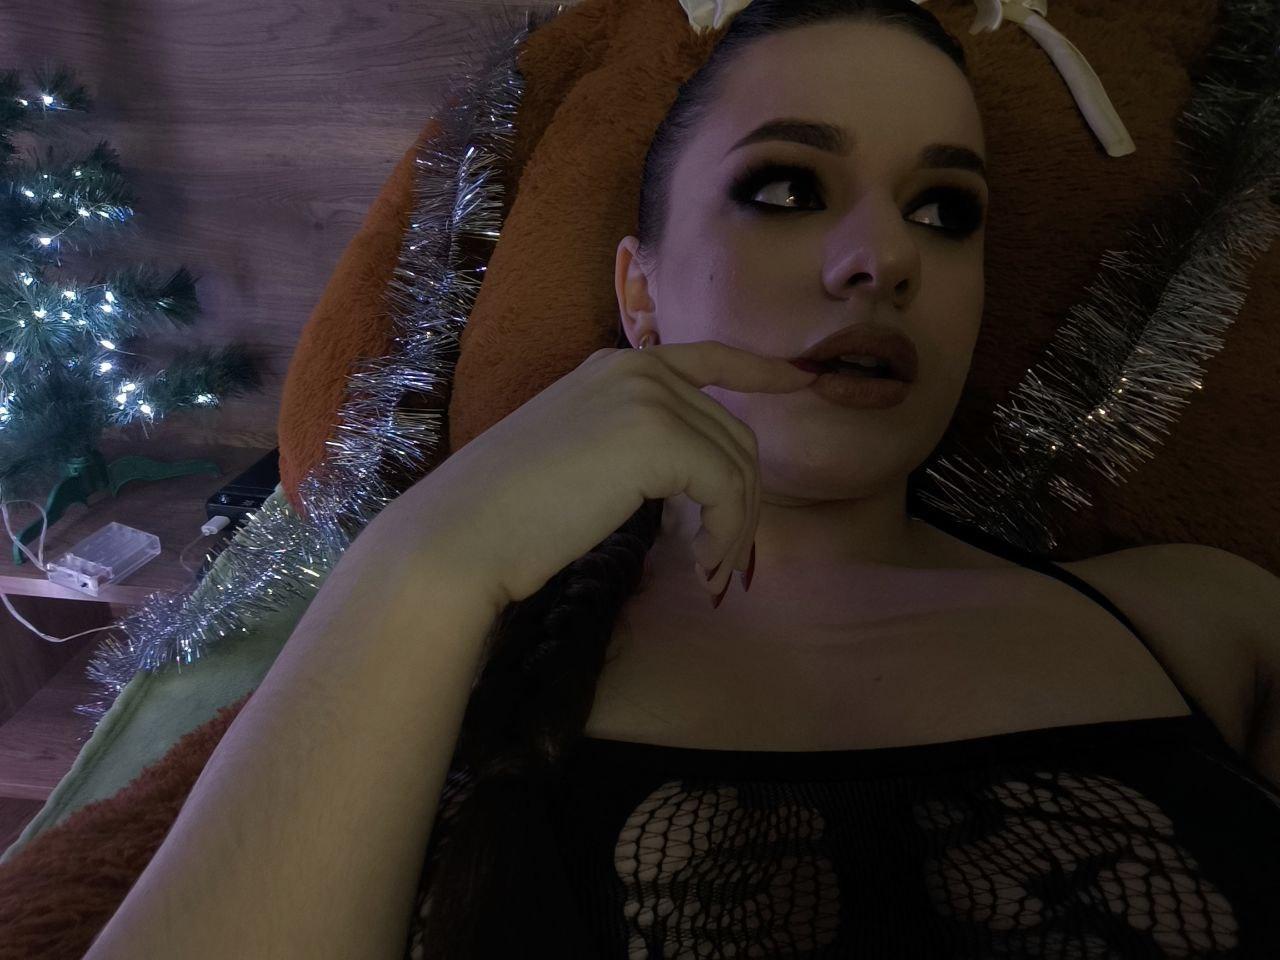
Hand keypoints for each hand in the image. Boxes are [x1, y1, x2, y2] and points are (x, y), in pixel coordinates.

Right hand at [395, 341, 819, 607]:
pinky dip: (728, 532)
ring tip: (713, 571)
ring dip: (737, 525)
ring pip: (736, 463)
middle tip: (725, 559)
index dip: (761, 371)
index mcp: (614, 367)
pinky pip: (726, 488)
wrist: (463, 532)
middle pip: (732, 431)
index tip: (801, 380)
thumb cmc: (507, 512)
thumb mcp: (579, 455)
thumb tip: (688, 474)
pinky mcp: (659, 437)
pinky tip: (703, 564)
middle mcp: (637, 367)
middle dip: (742, 498)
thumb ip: (631, 444)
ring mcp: (649, 396)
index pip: (707, 357)